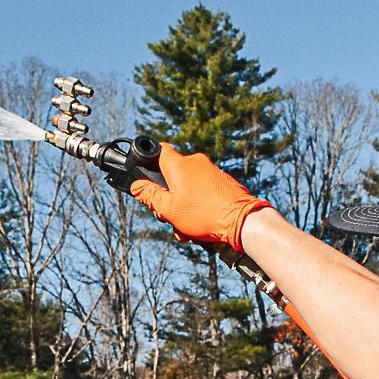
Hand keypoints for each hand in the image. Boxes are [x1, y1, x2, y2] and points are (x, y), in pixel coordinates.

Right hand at [130, 142, 270, 253]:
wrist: (242, 220)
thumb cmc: (203, 214)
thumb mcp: (168, 209)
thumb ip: (149, 196)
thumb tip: (136, 186)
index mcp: (178, 164)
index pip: (158, 150)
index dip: (149, 162)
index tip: (147, 178)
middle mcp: (195, 162)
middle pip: (172, 175)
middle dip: (167, 197)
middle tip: (169, 217)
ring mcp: (210, 170)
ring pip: (188, 186)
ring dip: (183, 207)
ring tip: (187, 229)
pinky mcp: (222, 180)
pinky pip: (203, 190)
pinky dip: (198, 205)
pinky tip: (200, 225)